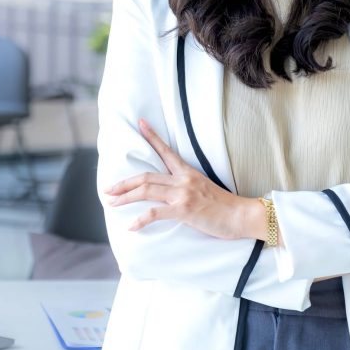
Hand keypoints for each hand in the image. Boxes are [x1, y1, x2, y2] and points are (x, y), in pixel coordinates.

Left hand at [104, 119, 248, 238]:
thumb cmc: (224, 206)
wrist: (241, 215)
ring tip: (112, 202)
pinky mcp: (184, 210)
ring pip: (146, 190)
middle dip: (124, 183)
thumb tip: (172, 193)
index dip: (152, 136)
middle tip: (107, 189)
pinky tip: (131, 226)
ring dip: (125, 196)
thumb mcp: (204, 189)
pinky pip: (155, 213)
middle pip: (146, 176)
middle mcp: (183, 179)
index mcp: (188, 172)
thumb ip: (187, 187)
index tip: (140, 124)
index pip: (166, 150)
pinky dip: (140, 220)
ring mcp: (183, 194)